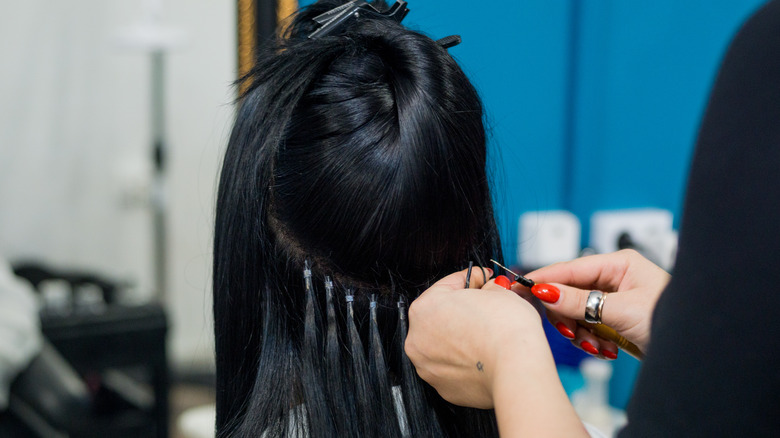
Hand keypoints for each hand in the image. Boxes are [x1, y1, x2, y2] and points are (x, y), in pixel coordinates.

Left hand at [406, 268, 588, 435]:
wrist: (517, 370)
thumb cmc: (506, 330)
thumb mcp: (499, 291)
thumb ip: (487, 287)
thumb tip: (489, 289)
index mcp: (425, 308)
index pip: (448, 284)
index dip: (472, 278)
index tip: (484, 279)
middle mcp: (418, 338)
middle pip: (442, 316)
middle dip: (464, 310)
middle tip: (488, 306)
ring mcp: (428, 366)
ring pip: (445, 345)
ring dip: (462, 337)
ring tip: (487, 334)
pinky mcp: (443, 388)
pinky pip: (453, 368)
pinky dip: (466, 361)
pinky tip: (484, 355)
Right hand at [526, 249, 670, 354]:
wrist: (694, 350)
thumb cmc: (671, 319)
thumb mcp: (620, 311)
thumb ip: (579, 301)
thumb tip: (545, 291)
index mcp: (619, 264)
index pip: (570, 268)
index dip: (544, 278)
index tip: (519, 287)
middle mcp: (614, 279)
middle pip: (569, 293)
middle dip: (569, 317)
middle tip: (572, 331)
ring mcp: (613, 301)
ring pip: (576, 314)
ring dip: (582, 334)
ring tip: (598, 346)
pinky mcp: (614, 321)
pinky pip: (587, 328)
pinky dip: (592, 341)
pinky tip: (606, 350)